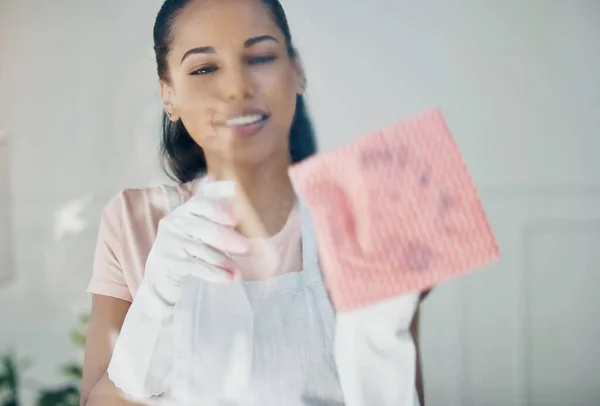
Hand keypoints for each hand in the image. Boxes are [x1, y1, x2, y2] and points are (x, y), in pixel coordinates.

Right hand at [144, 181, 248, 305]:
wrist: (163, 272)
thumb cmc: (189, 248)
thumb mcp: (202, 233)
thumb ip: (219, 226)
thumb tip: (242, 226)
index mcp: (187, 211)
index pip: (201, 205)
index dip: (218, 211)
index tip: (234, 219)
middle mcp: (176, 222)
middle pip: (204, 229)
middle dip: (227, 238)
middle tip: (244, 247)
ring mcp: (171, 242)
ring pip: (203, 250)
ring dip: (225, 262)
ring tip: (238, 272)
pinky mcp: (169, 261)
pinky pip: (197, 267)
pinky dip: (215, 273)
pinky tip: (228, 278)